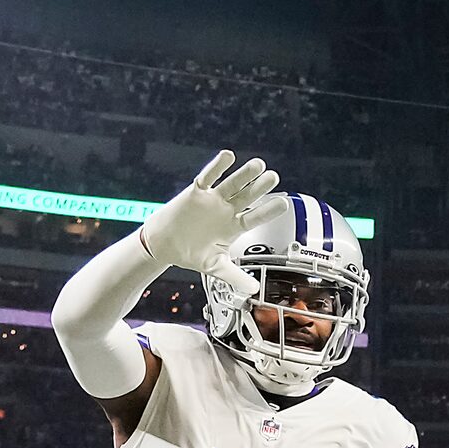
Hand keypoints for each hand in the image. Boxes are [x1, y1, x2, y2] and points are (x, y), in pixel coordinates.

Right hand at [139, 151, 279, 272]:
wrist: (164, 245)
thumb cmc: (191, 254)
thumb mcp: (215, 267)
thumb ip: (235, 277)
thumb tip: (255, 290)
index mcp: (234, 227)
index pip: (255, 217)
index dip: (268, 211)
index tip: (284, 204)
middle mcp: (227, 211)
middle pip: (247, 196)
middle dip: (260, 187)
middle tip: (274, 177)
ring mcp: (213, 200)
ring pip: (231, 184)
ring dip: (244, 174)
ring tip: (258, 165)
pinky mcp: (196, 192)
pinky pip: (207, 177)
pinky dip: (217, 167)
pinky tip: (228, 156)